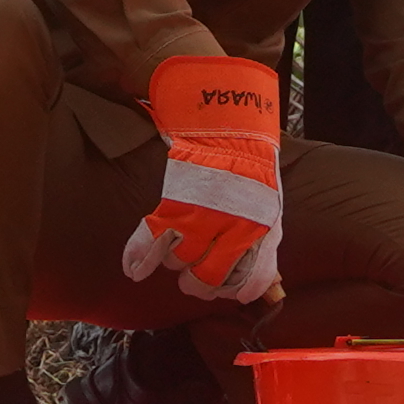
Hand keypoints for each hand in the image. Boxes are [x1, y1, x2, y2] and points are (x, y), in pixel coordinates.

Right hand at [122, 56, 283, 303]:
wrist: (227, 112)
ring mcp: (202, 217)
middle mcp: (235, 229)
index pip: (250, 283)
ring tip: (175, 257)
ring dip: (174, 265)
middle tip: (194, 276)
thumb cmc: (250, 155)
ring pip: (180, 263)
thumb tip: (264, 276)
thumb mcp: (268, 197)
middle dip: (199, 282)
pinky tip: (134, 269)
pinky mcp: (174, 202)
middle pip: (208, 280)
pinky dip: (139, 258)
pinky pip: (152, 240)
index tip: (230, 290)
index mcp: (263, 227)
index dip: (237, 291)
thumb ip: (262, 233)